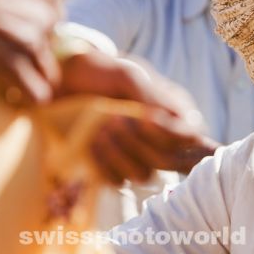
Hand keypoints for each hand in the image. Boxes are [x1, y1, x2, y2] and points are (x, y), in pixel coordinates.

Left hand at [58, 52, 219, 183]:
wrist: (62, 80)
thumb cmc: (100, 72)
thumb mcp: (127, 74)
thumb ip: (150, 94)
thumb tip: (168, 117)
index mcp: (172, 112)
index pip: (191, 135)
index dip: (172, 135)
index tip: (144, 119)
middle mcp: (160, 138)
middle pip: (167, 160)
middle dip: (139, 143)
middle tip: (114, 120)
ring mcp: (137, 156)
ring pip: (143, 174)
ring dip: (120, 155)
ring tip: (99, 131)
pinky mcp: (113, 168)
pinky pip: (117, 182)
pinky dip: (103, 165)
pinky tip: (90, 144)